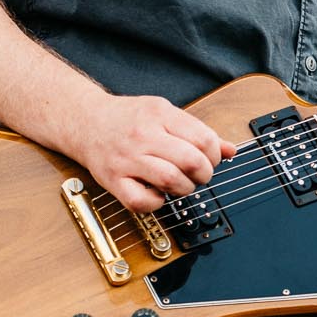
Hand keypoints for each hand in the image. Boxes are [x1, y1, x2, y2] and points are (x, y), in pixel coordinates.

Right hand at [82, 93, 235, 212]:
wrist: (85, 121)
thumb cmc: (128, 119)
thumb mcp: (165, 113)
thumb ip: (197, 131)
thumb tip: (231, 150)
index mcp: (160, 115)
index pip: (203, 139)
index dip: (215, 156)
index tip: (209, 160)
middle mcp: (144, 135)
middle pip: (191, 161)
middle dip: (204, 174)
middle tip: (198, 175)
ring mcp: (127, 159)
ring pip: (171, 181)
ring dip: (184, 189)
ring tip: (180, 184)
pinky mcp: (114, 180)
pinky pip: (141, 201)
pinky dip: (156, 203)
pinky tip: (157, 194)